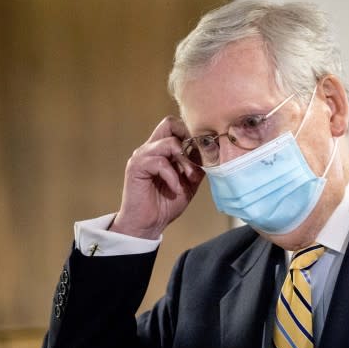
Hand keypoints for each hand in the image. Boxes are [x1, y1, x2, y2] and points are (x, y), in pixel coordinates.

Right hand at [110, 116, 204, 238]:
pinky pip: (160, 162)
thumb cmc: (167, 203)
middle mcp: (150, 148)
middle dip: (188, 139)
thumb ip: (197, 165)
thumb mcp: (189, 182)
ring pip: (168, 142)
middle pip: (169, 123)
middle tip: (195, 161)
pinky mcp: (136, 167)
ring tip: (188, 178)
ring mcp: (142, 156)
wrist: (148, 224)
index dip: (192, 134)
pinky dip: (172, 176)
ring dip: (184, 161)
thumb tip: (212, 151)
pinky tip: (175, 188)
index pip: (176, 125)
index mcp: (161, 149)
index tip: (203, 153)